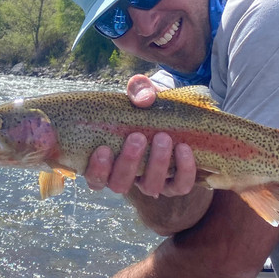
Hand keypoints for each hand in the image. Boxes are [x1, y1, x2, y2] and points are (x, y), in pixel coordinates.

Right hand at [83, 75, 197, 197]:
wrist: (178, 116)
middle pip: (119, 185)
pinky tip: (184, 148)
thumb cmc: (148, 107)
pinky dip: (183, 169)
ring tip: (163, 138)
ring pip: (150, 188)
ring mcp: (151, 182)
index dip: (96, 170)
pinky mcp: (176, 183)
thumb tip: (144, 100)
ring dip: (156, 165)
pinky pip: (179, 186)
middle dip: (128, 163)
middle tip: (137, 137)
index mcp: (108, 161)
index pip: (94, 178)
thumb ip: (139, 89)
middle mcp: (127, 176)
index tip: (103, 148)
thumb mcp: (140, 93)